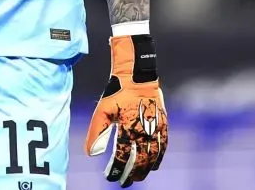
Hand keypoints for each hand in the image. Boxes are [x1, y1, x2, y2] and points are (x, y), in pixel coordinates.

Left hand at [85, 34, 167, 186]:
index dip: (117, 170)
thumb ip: (96, 132)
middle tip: (125, 182)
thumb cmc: (117, 92)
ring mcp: (156, 129)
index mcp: (129, 129)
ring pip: (153, 157)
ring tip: (138, 177)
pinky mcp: (164, 124)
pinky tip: (153, 165)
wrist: (138, 75)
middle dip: (132, 174)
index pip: (123, 157)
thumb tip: (91, 154)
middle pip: (140, 161)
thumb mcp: (102, 110)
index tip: (110, 178)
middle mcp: (144, 132)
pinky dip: (158, 158)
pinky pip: (163, 147)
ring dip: (145, 169)